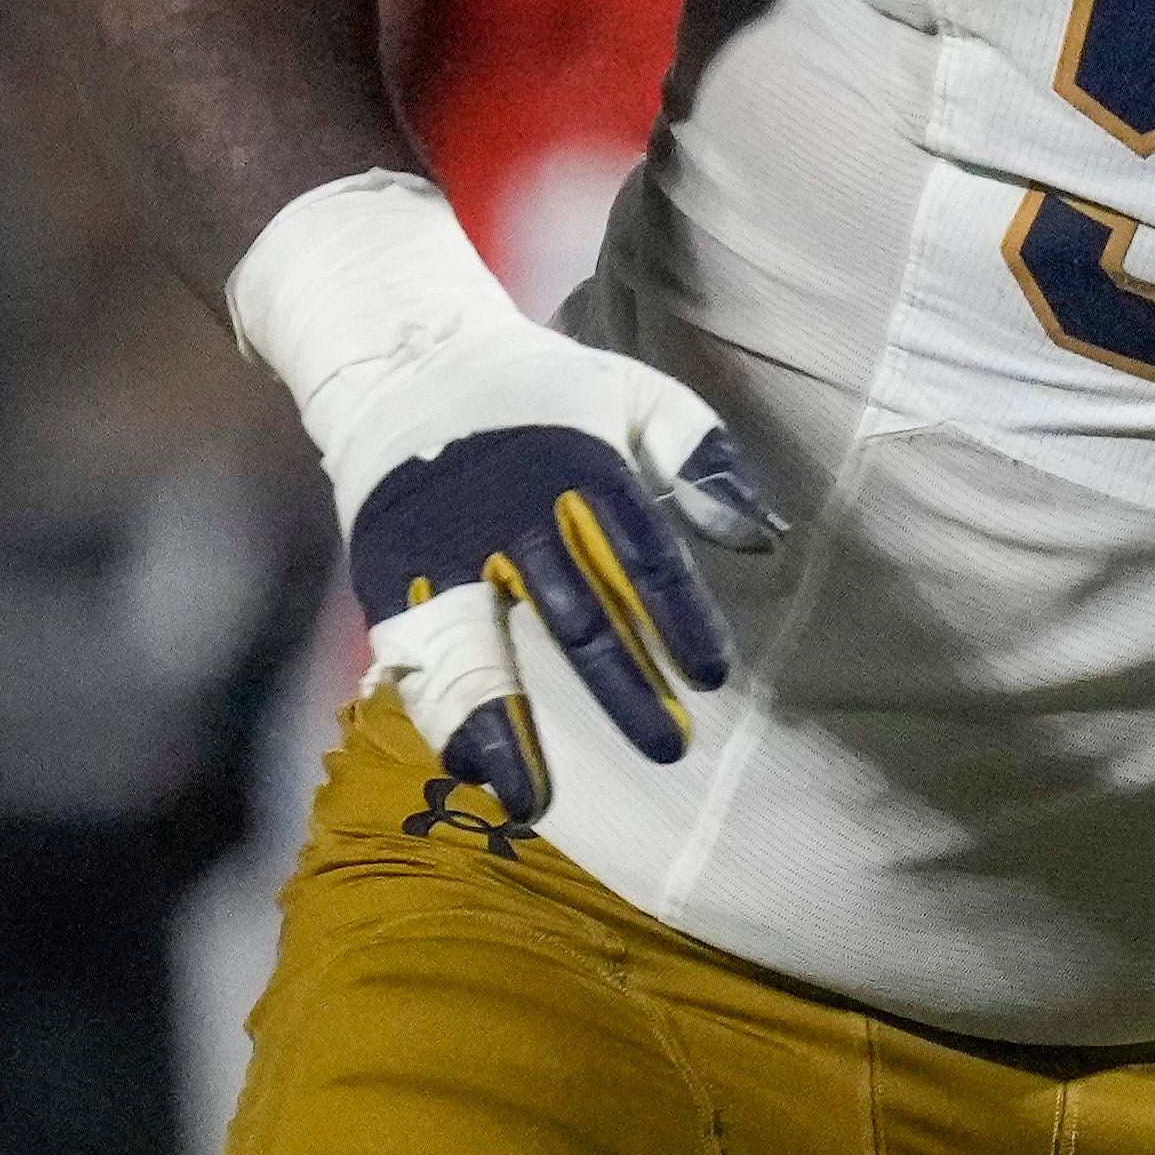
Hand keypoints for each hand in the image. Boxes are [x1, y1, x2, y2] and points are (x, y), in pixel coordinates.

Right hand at [310, 317, 778, 825]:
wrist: (405, 356)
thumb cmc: (544, 387)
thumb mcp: (635, 392)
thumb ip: (702, 457)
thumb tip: (764, 537)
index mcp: (576, 469)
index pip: (640, 555)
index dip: (679, 615)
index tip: (713, 674)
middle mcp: (507, 517)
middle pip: (571, 616)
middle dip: (620, 687)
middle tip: (669, 748)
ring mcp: (441, 552)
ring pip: (475, 651)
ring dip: (507, 727)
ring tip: (532, 799)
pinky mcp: (390, 576)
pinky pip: (415, 658)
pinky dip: (443, 716)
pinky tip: (474, 770)